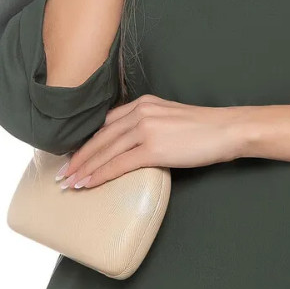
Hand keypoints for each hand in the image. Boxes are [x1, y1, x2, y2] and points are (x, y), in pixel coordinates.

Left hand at [56, 94, 243, 188]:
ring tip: (69, 183)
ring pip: (105, 151)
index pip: (106, 123)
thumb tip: (135, 145)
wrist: (228, 129)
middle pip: (100, 137)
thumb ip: (150, 125)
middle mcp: (140, 112)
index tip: (73, 155)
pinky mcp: (153, 148)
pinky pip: (119, 164)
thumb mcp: (170, 118)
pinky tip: (88, 184)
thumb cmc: (205, 129)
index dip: (87, 141)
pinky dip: (100, 175)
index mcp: (143, 103)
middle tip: (62, 173)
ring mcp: (146, 129)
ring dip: (84, 168)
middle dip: (78, 157)